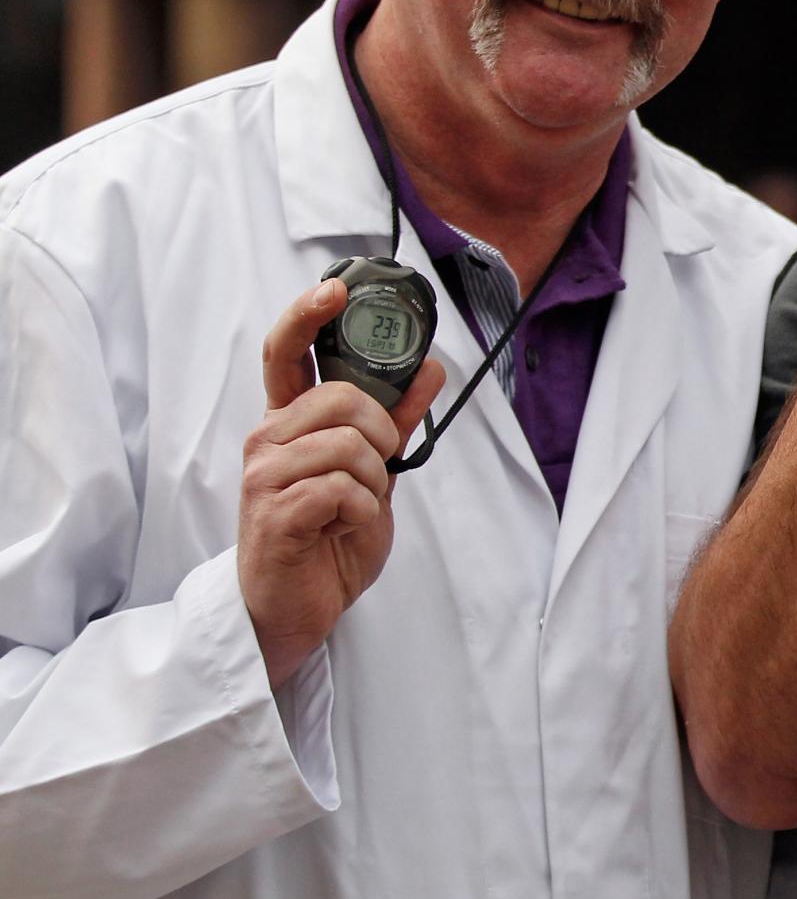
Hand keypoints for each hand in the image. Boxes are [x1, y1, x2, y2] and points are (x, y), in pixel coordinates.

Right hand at [239, 279, 445, 691]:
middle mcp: (268, 439)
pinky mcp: (276, 511)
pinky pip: (345, 488)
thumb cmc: (325, 539)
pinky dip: (362, 512)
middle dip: (379, 435)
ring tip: (349, 511)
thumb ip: (393, 421)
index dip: (307, 315)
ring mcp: (264, 474)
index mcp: (288, 423)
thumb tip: (428, 367)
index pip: (286, 353)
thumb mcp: (371, 473)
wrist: (296, 609)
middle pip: (343, 398)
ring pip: (351, 444)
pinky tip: (339, 530)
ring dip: (372, 484)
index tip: (335, 289)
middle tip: (369, 475)